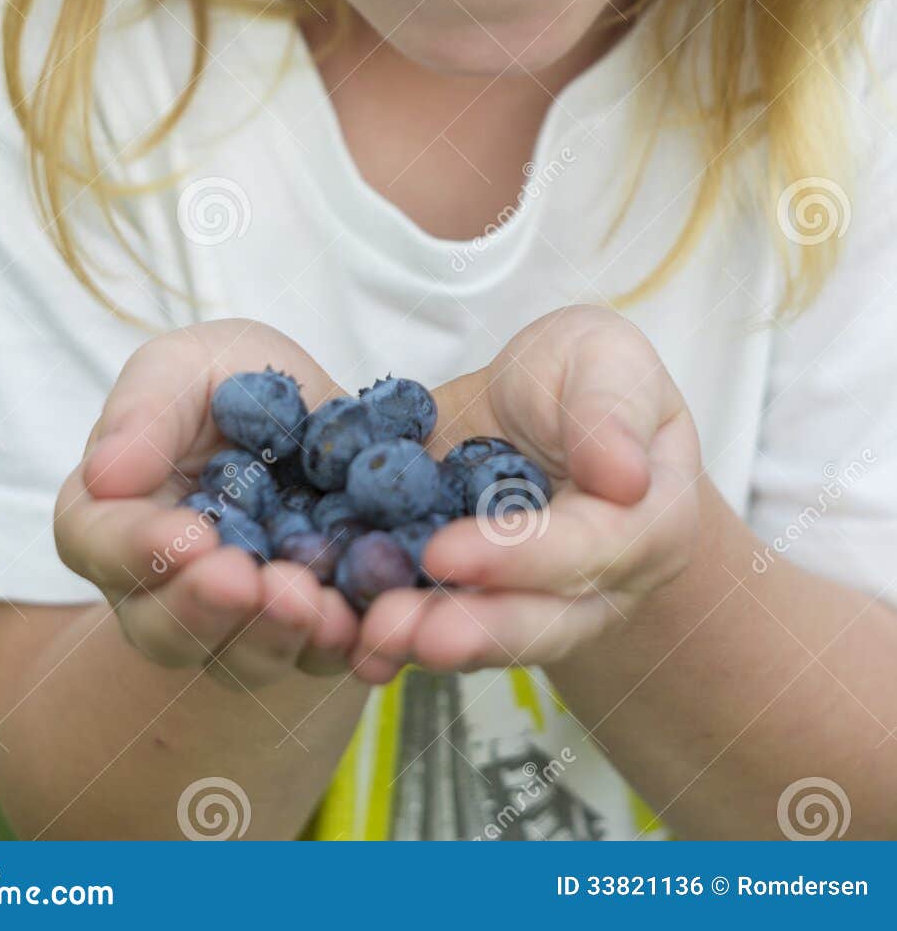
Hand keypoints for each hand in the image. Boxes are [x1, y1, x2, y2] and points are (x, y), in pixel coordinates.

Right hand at [54, 319, 361, 686]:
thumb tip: (105, 473)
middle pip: (161, 627)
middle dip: (204, 609)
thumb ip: (145, 406)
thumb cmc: (232, 379)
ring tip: (312, 604)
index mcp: (113, 517)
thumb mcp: (187, 365)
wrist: (325, 417)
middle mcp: (162, 589)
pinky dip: (340, 649)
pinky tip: (364, 628)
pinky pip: (318, 660)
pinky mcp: (307, 638)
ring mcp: (235, 624)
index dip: (138, 549)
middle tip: (246, 580)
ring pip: (238, 659)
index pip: (99, 545)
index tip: (191, 537)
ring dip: (273, 636)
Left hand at [352, 304, 702, 681]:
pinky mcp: (477, 605)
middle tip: (404, 630)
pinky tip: (348, 637)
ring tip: (371, 641)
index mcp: (650, 518)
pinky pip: (444, 627)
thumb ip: (612, 407)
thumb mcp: (602, 356)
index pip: (595, 548)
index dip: (524, 556)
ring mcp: (540, 604)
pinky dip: (398, 637)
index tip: (446, 554)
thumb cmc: (578, 373)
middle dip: (474, 629)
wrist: (529, 404)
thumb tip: (625, 476)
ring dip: (430, 643)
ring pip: (492, 638)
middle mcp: (603, 582)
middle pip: (546, 620)